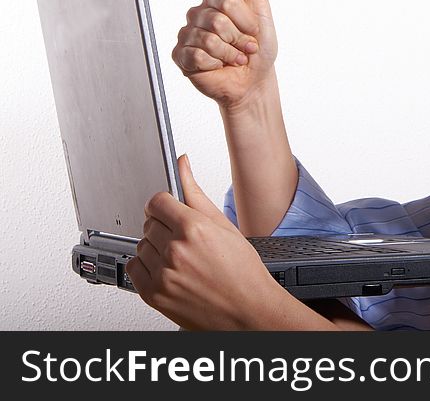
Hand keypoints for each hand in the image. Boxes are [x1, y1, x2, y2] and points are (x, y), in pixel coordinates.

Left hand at [126, 154, 294, 329]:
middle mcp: (176, 251)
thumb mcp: (224, 226)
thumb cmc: (243, 273)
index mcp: (194, 229)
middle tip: (184, 238)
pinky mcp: (153, 294)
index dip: (164, 204)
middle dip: (163, 227)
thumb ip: (196, 193)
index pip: (157, 201)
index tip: (170, 209)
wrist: (248, 312)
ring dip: (155, 248)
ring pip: (141, 245)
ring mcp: (163, 274)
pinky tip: (170, 270)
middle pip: (149, 223)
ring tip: (181, 257)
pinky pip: (134, 268)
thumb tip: (182, 164)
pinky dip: (147, 267)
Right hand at [172, 0, 278, 109]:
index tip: (252, 30)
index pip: (226, 0)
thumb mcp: (260, 9)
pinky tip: (218, 67)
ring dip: (229, 54)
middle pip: (217, 21)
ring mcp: (186, 35)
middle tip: (244, 48)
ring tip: (234, 58)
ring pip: (208, 40)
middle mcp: (197, 14)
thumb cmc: (258, 48)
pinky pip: (196, 56)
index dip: (245, 20)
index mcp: (214, 0)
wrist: (253, 81)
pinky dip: (215, 64)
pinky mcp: (180, 56)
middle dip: (238, 39)